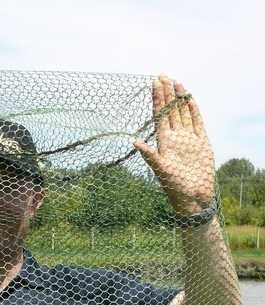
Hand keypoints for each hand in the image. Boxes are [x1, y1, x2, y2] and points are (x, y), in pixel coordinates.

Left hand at [134, 76, 214, 215]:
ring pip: (183, 113)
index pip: (159, 115)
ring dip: (179, 98)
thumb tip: (134, 142)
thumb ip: (149, 155)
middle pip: (170, 110)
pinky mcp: (201, 142)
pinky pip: (197, 122)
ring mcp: (188, 139)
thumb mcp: (160, 169)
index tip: (154, 83)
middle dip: (167, 93)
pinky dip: (193, 110)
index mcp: (164, 141)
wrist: (193, 197)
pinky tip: (189, 99)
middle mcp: (175, 138)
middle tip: (163, 75)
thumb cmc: (174, 186)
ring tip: (176, 81)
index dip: (157, 99)